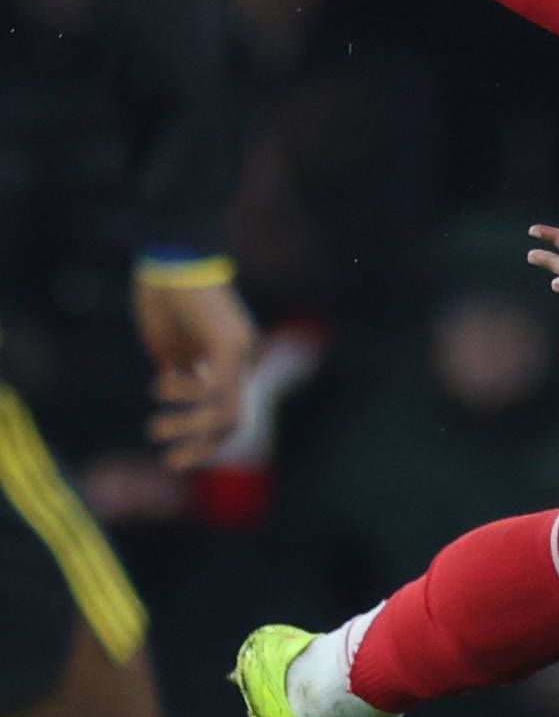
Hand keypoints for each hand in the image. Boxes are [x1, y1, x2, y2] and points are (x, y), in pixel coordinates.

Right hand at [131, 275, 254, 468]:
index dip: (204, 439)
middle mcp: (244, 360)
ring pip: (227, 412)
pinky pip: (219, 387)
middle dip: (202, 448)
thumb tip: (179, 394)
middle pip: (234, 422)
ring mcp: (241, 353)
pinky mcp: (230, 342)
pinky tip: (162, 381)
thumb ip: (179, 371)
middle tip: (170, 462)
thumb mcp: (170, 343)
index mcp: (230, 362)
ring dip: (189, 428)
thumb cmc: (166, 294)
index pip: (227, 412)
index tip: (176, 457)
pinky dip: (190, 395)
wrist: (171, 254)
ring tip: (155, 427)